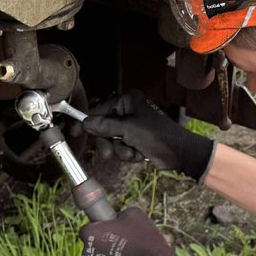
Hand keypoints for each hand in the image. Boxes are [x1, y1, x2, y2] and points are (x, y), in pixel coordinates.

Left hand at [79, 207, 189, 255]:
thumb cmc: (144, 242)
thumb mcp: (135, 215)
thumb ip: (119, 214)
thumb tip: (116, 218)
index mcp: (91, 233)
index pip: (88, 228)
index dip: (101, 228)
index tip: (113, 230)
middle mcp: (86, 253)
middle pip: (92, 246)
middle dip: (104, 244)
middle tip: (123, 244)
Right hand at [81, 90, 215, 181]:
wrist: (179, 153)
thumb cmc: (157, 135)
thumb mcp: (127, 129)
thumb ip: (104, 126)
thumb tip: (86, 123)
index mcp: (128, 100)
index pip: (100, 108)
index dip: (88, 121)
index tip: (76, 131)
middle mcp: (129, 110)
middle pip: (105, 126)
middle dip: (108, 142)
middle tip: (108, 154)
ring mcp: (133, 126)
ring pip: (113, 140)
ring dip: (121, 150)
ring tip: (133, 152)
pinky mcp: (137, 139)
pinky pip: (123, 147)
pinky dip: (130, 153)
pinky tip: (140, 154)